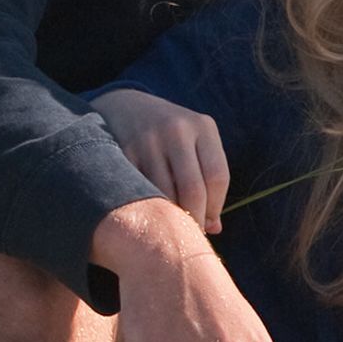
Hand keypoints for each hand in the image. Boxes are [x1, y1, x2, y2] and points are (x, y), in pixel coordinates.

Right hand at [94, 88, 226, 232]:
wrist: (125, 108)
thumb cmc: (171, 135)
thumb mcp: (195, 143)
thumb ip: (208, 179)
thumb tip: (214, 228)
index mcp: (203, 126)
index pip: (218, 177)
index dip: (215, 207)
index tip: (209, 223)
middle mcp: (177, 129)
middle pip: (193, 189)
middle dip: (195, 219)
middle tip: (188, 234)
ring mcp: (148, 140)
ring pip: (165, 194)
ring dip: (169, 217)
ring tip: (170, 227)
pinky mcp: (124, 152)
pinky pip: (140, 191)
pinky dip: (147, 208)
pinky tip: (149, 214)